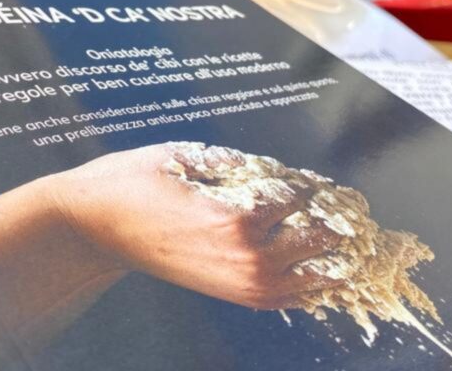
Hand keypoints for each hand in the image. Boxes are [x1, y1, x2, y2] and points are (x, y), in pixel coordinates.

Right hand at [52, 144, 342, 309]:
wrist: (95, 227)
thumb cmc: (135, 182)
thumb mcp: (184, 155)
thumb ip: (235, 161)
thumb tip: (278, 168)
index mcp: (236, 216)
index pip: (298, 197)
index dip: (314, 185)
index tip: (331, 181)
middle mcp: (244, 255)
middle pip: (314, 238)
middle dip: (334, 221)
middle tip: (356, 210)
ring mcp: (238, 281)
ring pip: (307, 276)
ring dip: (332, 259)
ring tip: (354, 245)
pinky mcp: (228, 293)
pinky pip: (283, 297)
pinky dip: (309, 287)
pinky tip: (322, 275)